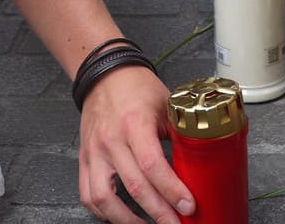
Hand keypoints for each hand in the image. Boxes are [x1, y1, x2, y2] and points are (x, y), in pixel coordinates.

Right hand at [78, 66, 194, 223]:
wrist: (105, 75)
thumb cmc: (137, 87)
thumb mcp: (166, 103)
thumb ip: (179, 133)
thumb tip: (199, 164)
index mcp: (135, 124)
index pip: (153, 165)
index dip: (172, 190)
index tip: (189, 205)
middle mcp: (111, 140)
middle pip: (135, 187)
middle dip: (159, 212)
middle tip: (177, 223)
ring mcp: (94, 152)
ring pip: (105, 198)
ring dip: (128, 220)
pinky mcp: (85, 160)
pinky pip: (88, 195)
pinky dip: (104, 212)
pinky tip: (121, 217)